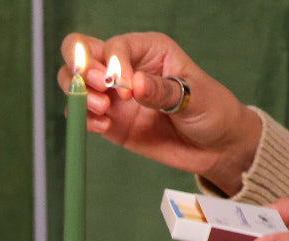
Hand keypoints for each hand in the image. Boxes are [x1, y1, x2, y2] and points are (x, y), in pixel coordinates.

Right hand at [58, 31, 261, 194]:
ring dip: (79, 96)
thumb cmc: (211, 111)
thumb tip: (134, 84)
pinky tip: (102, 127)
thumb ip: (161, 91)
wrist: (214, 147)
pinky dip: (83, 121)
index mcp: (148, 50)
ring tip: (103, 112)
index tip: (124, 88)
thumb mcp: (193, 96)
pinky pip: (83, 117)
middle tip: (101, 93)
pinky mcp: (110, 122)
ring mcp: (114, 97)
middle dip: (82, 70)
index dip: (112, 64)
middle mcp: (125, 68)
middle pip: (81, 52)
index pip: (114, 46)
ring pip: (74, 84)